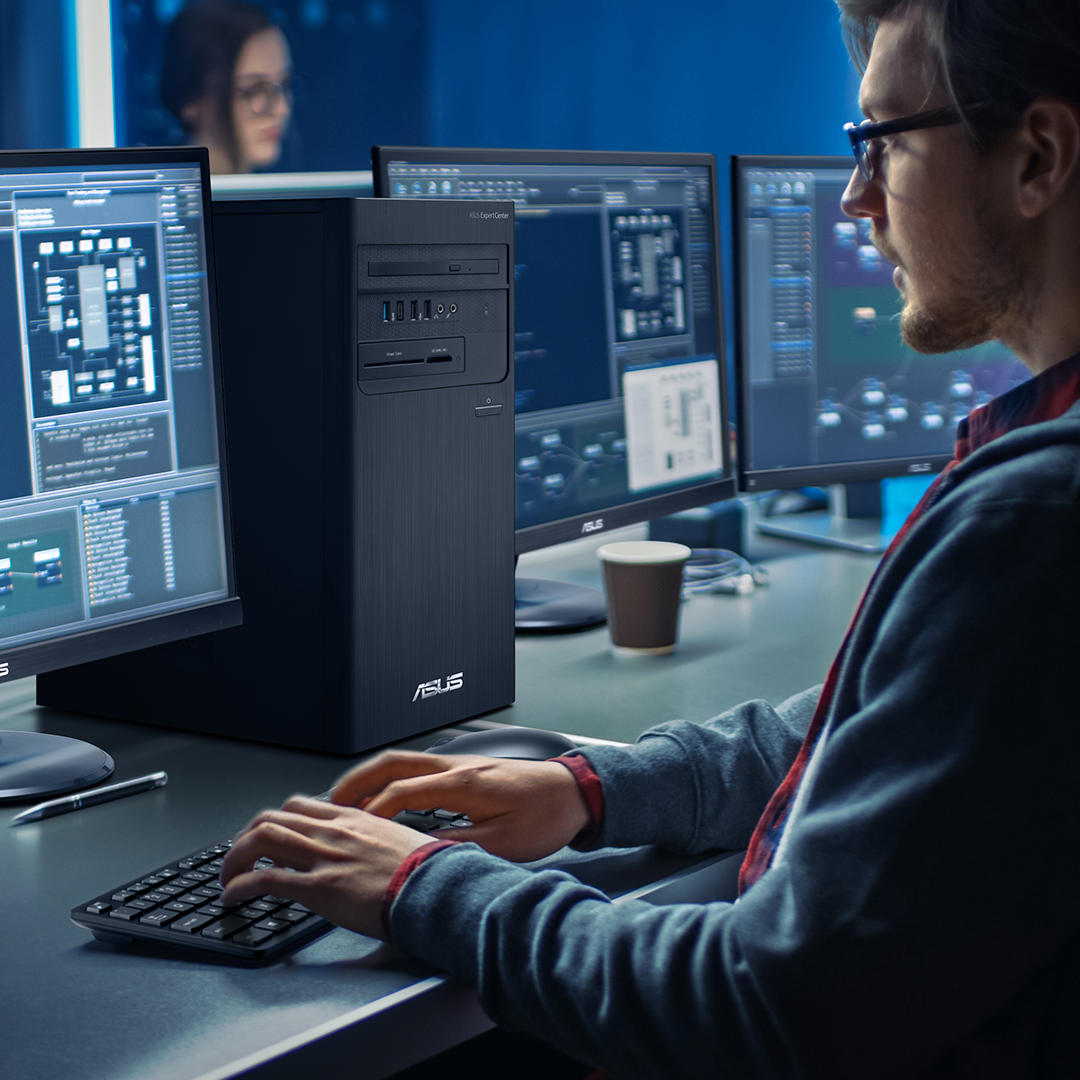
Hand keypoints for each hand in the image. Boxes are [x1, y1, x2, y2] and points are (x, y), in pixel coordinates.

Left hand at [219, 796, 432, 939]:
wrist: (438, 888)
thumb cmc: (429, 871)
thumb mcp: (401, 843)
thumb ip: (377, 843)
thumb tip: (370, 857)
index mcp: (354, 819)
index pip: (301, 806)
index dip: (276, 820)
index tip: (268, 836)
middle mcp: (334, 831)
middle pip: (273, 817)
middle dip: (247, 836)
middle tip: (240, 855)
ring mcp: (324, 857)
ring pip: (262, 839)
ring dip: (234, 857)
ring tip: (226, 876)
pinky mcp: (318, 887)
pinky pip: (265, 879)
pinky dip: (239, 886)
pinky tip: (232, 897)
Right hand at [332, 751, 590, 862]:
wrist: (576, 792)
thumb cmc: (547, 814)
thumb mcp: (505, 843)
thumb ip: (460, 847)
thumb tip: (421, 855)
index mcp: (464, 783)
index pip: (402, 791)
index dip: (372, 811)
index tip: (352, 829)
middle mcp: (458, 766)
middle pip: (393, 763)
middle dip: (357, 781)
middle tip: (330, 803)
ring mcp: (461, 763)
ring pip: (404, 761)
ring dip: (372, 777)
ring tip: (348, 799)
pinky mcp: (467, 769)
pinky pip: (418, 767)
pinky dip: (392, 777)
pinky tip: (387, 796)